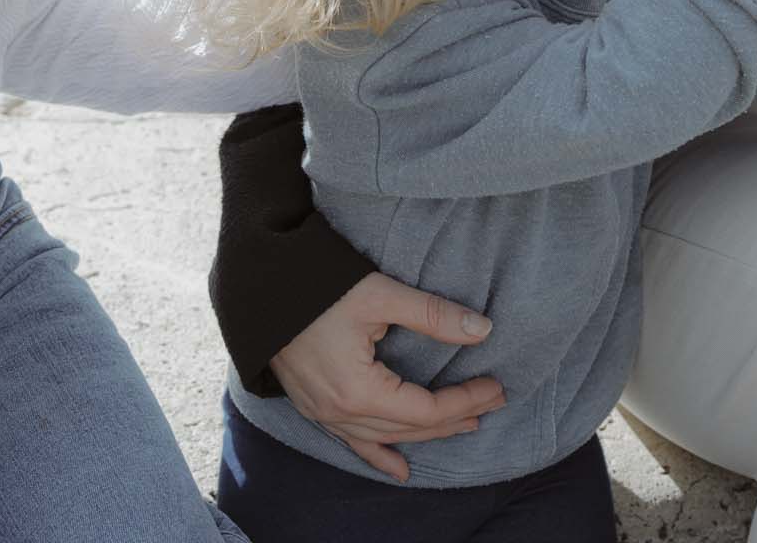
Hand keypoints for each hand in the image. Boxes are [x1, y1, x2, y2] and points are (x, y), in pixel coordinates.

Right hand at [267, 272, 506, 480]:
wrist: (261, 286)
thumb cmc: (317, 287)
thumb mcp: (379, 295)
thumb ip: (432, 315)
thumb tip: (482, 329)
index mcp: (358, 391)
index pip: (426, 410)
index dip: (465, 400)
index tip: (496, 387)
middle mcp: (340, 413)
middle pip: (410, 429)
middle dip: (456, 417)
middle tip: (493, 403)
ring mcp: (324, 413)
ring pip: (385, 438)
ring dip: (426, 435)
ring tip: (463, 425)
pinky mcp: (315, 406)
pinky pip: (353, 442)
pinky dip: (379, 456)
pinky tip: (400, 470)